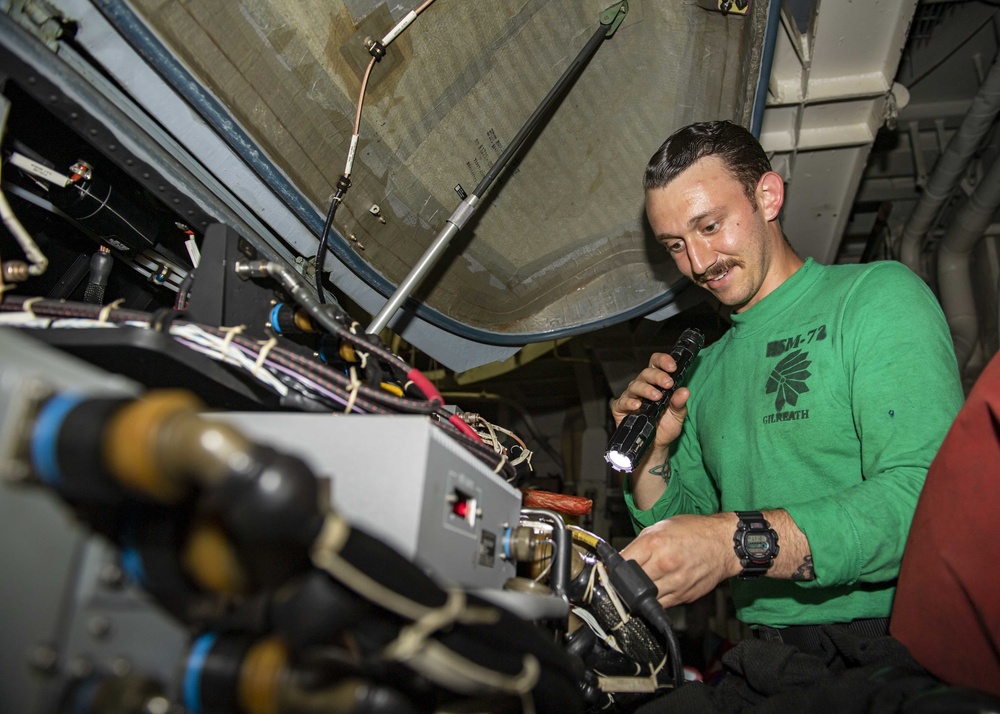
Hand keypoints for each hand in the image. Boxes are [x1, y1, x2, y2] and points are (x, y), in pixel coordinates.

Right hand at [610, 352, 691, 452]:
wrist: (656, 447)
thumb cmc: (665, 427)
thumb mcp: (678, 415)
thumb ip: (680, 403)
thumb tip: (685, 391)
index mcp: (657, 383)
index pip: (657, 364)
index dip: (663, 361)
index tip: (673, 366)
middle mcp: (643, 387)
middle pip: (646, 373)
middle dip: (658, 376)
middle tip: (668, 383)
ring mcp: (631, 397)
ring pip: (635, 385)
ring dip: (646, 389)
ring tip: (656, 397)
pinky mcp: (620, 408)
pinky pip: (622, 402)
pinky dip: (629, 402)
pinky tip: (637, 406)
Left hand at [620, 513, 738, 607]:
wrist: (725, 543)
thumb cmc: (694, 531)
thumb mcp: (661, 527)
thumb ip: (640, 544)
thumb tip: (621, 558)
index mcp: (655, 543)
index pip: (622, 562)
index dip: (611, 568)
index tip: (607, 572)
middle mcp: (664, 564)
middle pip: (631, 584)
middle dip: (623, 584)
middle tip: (620, 582)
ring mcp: (675, 582)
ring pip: (645, 598)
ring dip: (637, 595)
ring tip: (637, 588)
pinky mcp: (684, 596)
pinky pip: (662, 604)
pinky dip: (655, 600)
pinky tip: (655, 590)